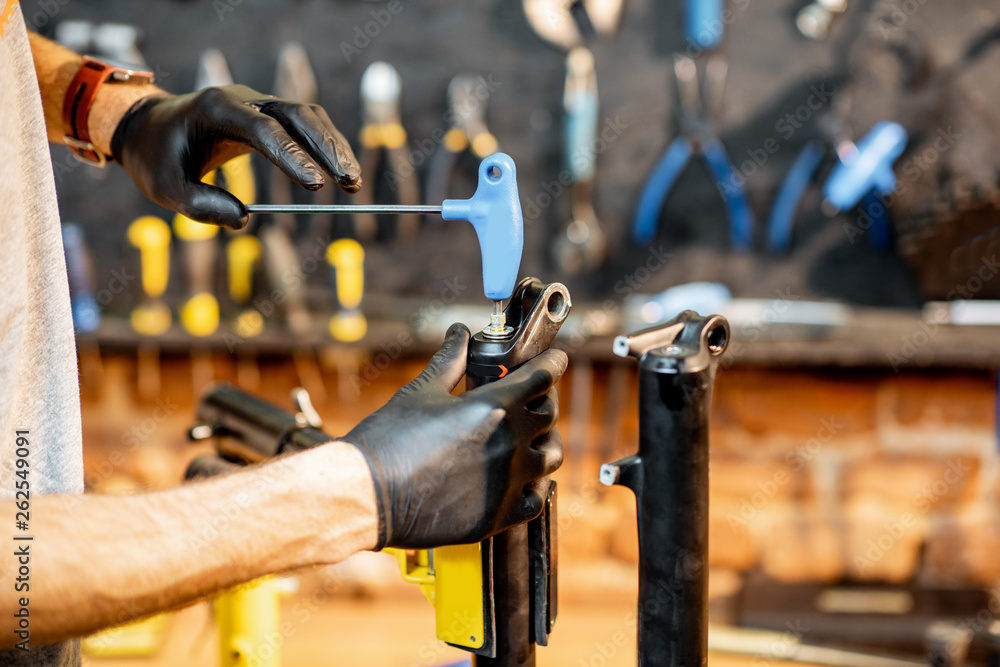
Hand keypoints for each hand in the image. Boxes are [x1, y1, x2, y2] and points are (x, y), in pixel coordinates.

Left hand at [110, 85, 361, 228]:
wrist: (148, 128)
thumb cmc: (157, 157)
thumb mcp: (165, 188)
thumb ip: (201, 205)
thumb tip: (243, 220)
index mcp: (216, 109)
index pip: (264, 129)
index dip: (293, 156)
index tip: (317, 187)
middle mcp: (242, 99)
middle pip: (297, 114)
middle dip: (326, 147)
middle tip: (350, 182)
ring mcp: (258, 104)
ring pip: (307, 116)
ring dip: (333, 146)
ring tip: (353, 182)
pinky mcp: (267, 116)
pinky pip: (304, 125)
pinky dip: (325, 146)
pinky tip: (340, 171)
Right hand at [342, 323, 566, 549]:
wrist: (367, 494)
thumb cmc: (388, 440)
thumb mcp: (421, 391)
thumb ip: (450, 361)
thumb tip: (460, 333)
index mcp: (494, 407)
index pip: (543, 376)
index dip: (552, 363)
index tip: (554, 360)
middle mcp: (510, 444)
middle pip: (549, 414)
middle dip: (542, 400)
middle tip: (528, 398)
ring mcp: (508, 482)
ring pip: (550, 456)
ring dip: (543, 442)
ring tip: (527, 438)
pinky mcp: (500, 515)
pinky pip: (537, 498)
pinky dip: (534, 485)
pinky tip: (520, 478)